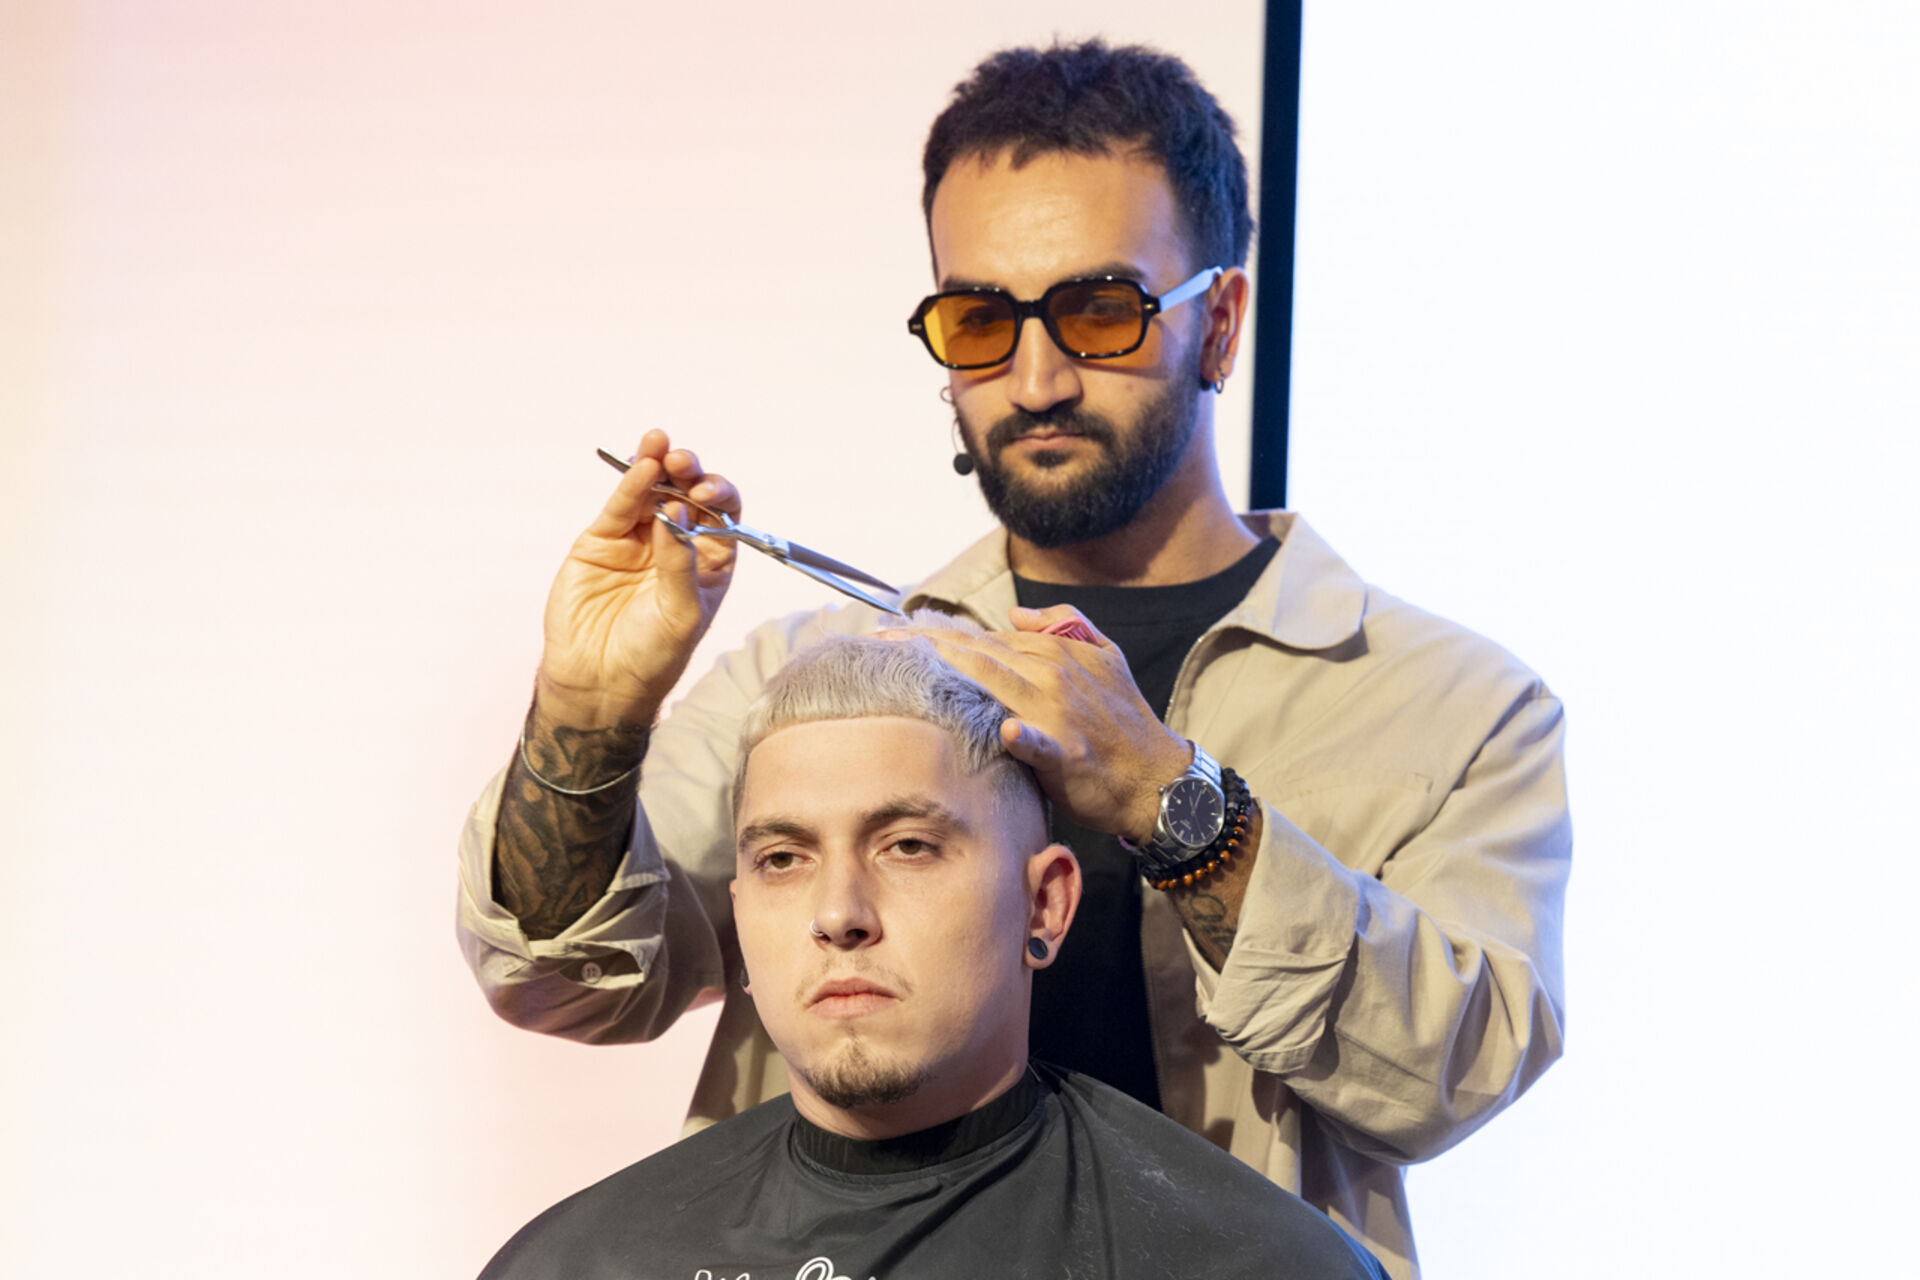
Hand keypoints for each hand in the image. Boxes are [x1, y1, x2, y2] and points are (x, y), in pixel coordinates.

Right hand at [534, 429, 740, 729]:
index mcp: (709, 561)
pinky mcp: (602, 542)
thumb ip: (680, 563)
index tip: (708, 493)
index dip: (718, 495)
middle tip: (684, 463)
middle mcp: (676, 544)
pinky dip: (629, 485)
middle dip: (688, 472)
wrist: (600, 680)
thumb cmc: (653, 655)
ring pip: (651, 491)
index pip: (722, 514)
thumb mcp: (681, 613)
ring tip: (659, 443)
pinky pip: (619, 507)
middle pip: (687, 493)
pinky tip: (640, 466)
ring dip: (657, 464)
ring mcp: (638, 539)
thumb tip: (675, 511)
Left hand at [905, 605, 1191, 840]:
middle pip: (978, 654)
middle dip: (925, 644)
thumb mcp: (1106, 657)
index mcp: (1053, 654)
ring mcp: (1060, 714)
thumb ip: (1063, 625)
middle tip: (878, 638)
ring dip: (951, 672)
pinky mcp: (1069, 753)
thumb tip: (1015, 611)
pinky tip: (1007, 730)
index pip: (985, 639)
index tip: (893, 631)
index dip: (936, 634)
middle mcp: (1051, 676)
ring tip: (907, 663)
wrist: (1158, 778)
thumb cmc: (1125, 721)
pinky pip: (1041, 742)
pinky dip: (1025, 735)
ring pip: (996, 685)